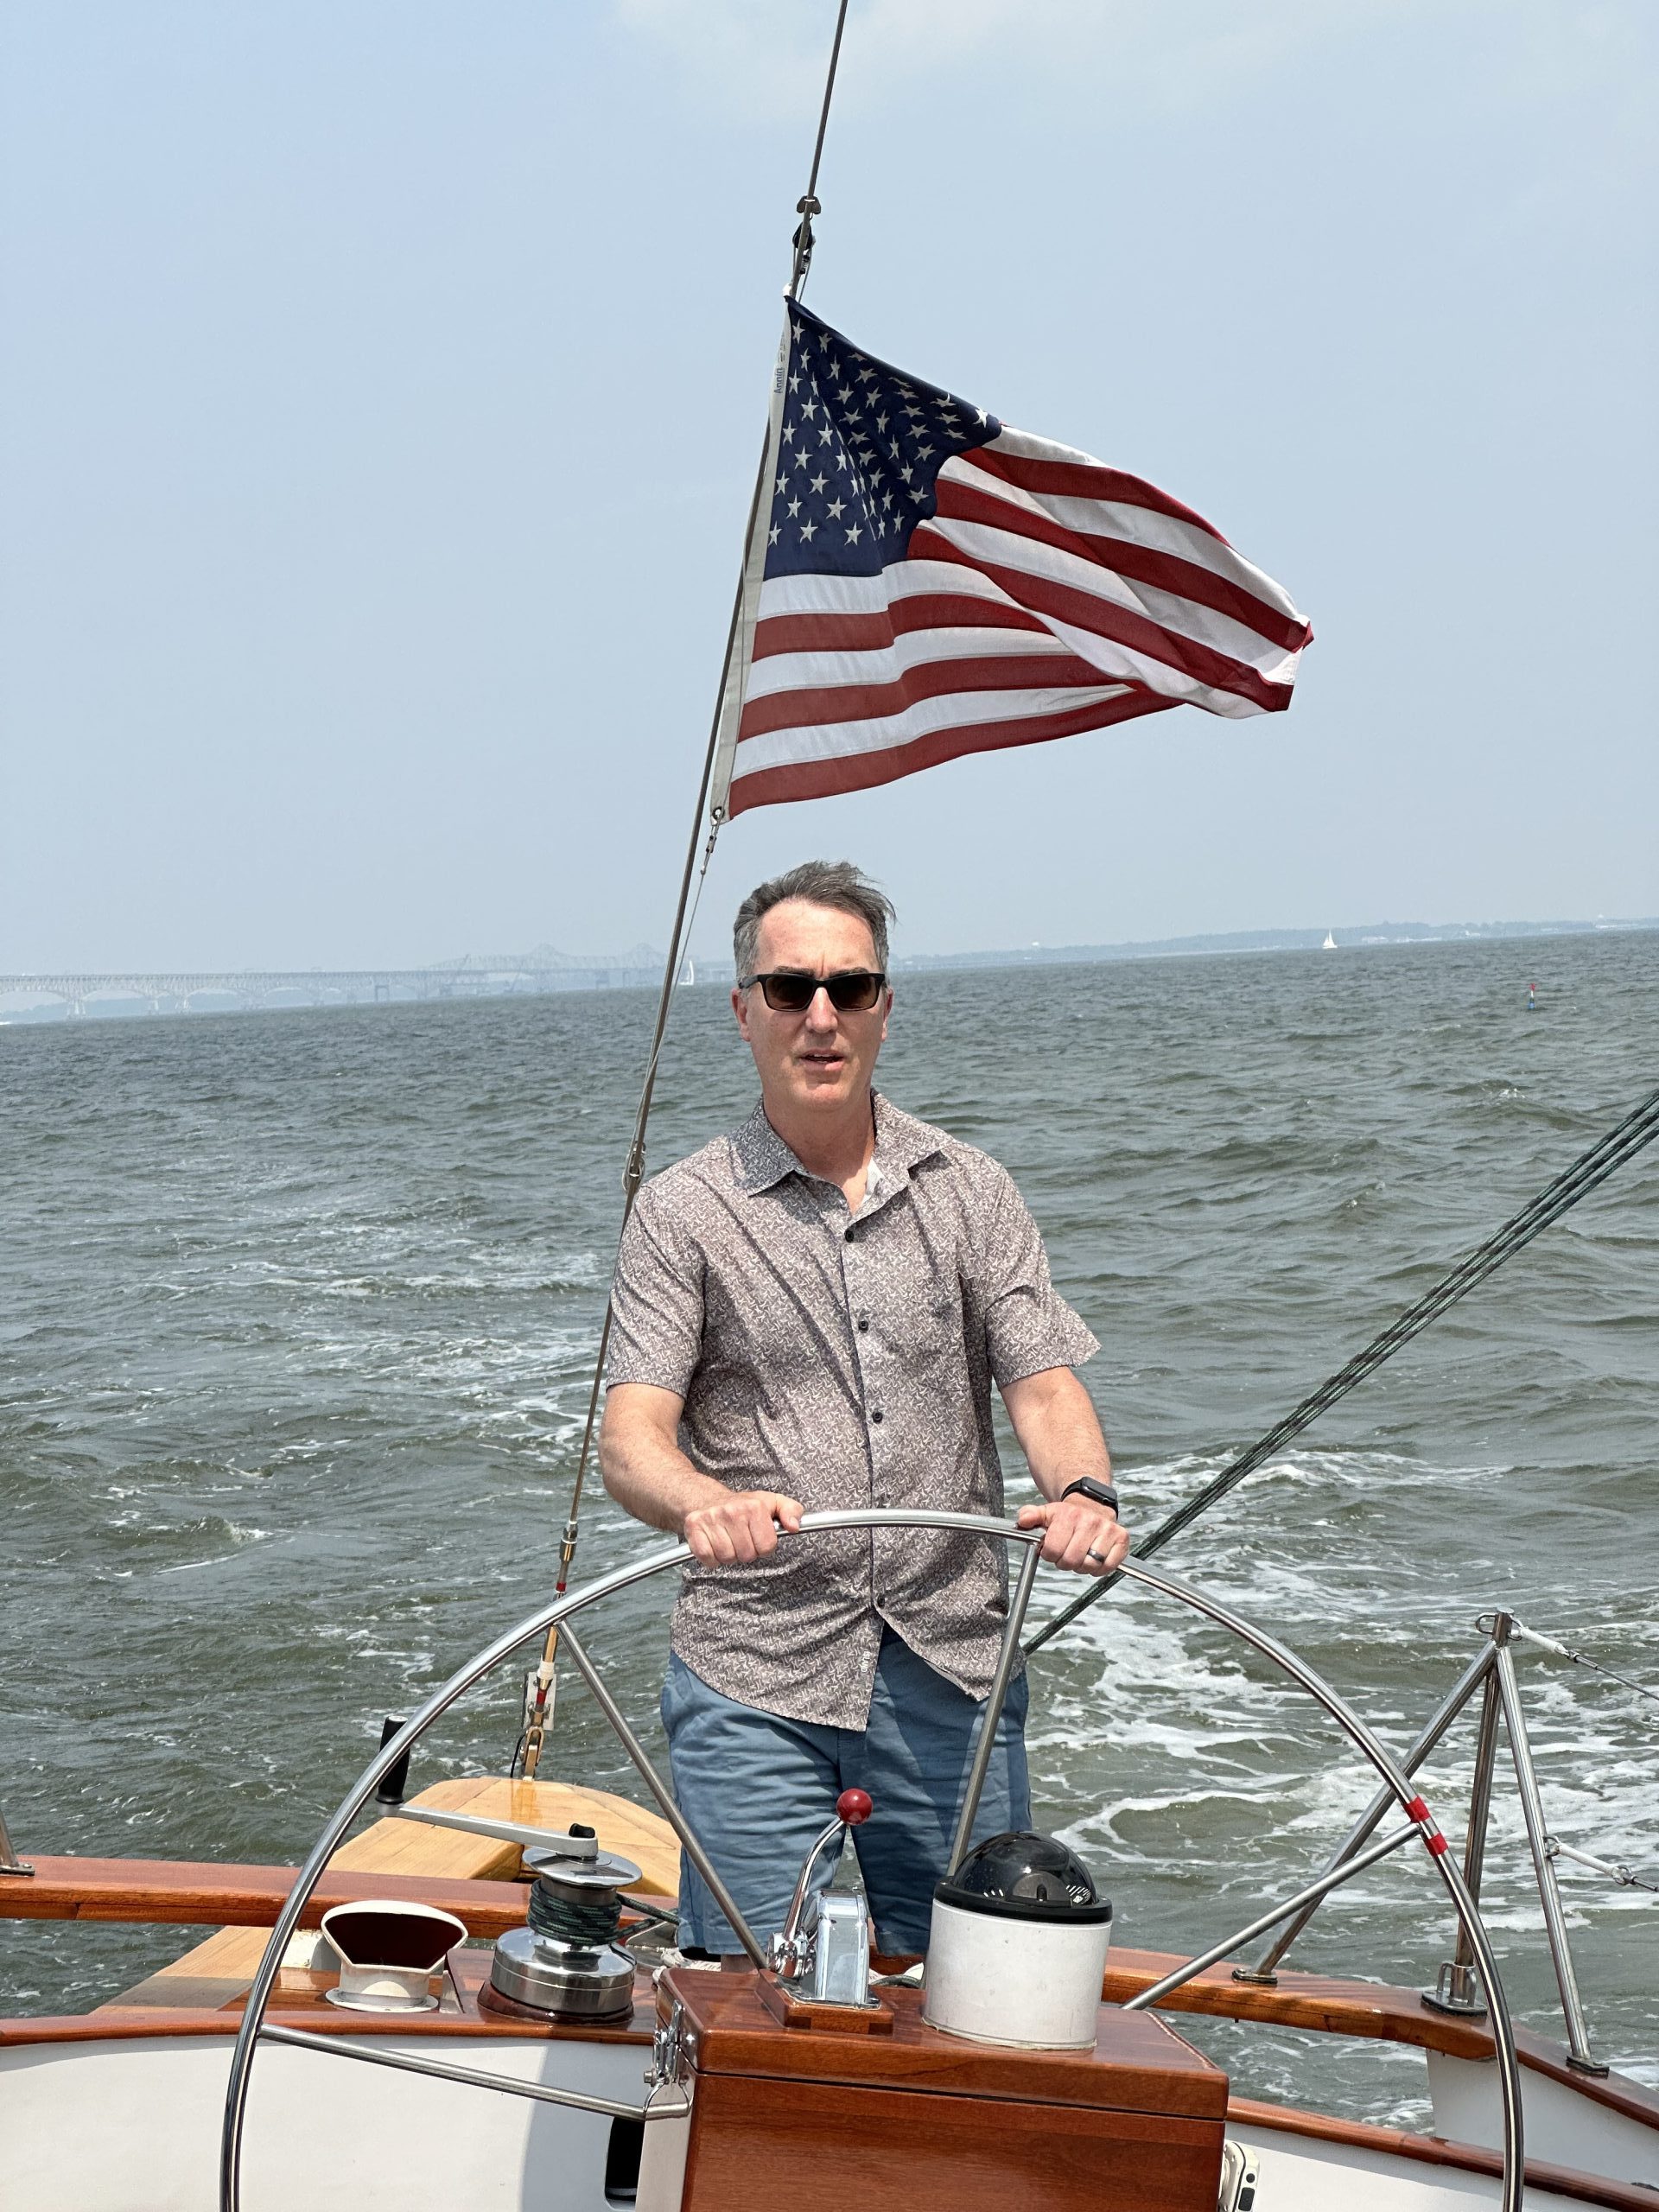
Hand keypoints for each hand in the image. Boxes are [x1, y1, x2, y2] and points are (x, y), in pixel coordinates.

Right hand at [681, 1488, 803, 1565]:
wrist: (706, 1498)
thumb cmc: (742, 1506)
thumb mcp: (772, 1502)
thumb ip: (791, 1511)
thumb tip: (795, 1526)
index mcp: (754, 1506)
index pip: (767, 1546)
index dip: (764, 1546)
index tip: (757, 1537)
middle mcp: (732, 1511)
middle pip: (747, 1555)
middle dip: (746, 1552)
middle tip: (741, 1539)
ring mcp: (711, 1519)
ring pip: (727, 1558)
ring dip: (729, 1555)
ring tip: (728, 1541)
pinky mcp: (694, 1528)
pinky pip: (707, 1558)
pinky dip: (712, 1558)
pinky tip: (714, 1545)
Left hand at [1016, 1495, 1128, 1576]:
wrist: (1092, 1506)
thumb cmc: (1068, 1516)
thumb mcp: (1046, 1513)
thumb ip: (1030, 1515)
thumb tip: (1023, 1520)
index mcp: (1069, 1515)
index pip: (1053, 1549)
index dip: (1049, 1554)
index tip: (1051, 1550)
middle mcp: (1090, 1521)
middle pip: (1071, 1560)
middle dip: (1064, 1562)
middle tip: (1065, 1554)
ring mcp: (1108, 1530)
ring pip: (1090, 1565)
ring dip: (1082, 1566)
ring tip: (1080, 1555)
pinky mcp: (1122, 1539)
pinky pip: (1108, 1566)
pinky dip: (1100, 1569)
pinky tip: (1094, 1558)